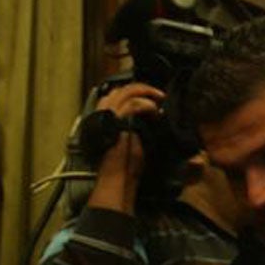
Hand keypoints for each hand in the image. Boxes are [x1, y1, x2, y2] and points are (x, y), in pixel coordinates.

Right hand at [87, 82, 165, 205]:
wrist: (117, 176)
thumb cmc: (125, 163)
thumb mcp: (133, 139)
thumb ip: (137, 124)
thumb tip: (153, 113)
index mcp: (105, 116)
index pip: (117, 94)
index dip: (135, 92)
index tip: (152, 99)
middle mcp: (104, 112)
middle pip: (122, 89)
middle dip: (142, 88)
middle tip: (159, 95)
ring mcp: (108, 115)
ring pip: (127, 91)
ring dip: (147, 92)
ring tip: (160, 98)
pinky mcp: (116, 121)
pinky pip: (133, 105)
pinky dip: (147, 105)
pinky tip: (155, 112)